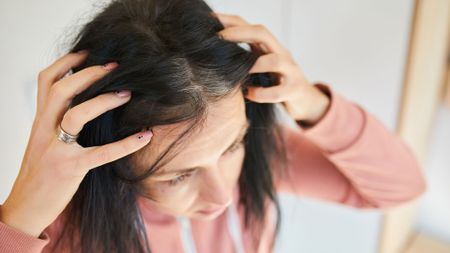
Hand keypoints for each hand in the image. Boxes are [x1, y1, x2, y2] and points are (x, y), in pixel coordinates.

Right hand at [0, 51, 152, 236]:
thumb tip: (81, 103)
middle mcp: (44, 130)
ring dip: (104, 100)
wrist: (25, 207)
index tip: (88, 53)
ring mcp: (56, 150)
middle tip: (114, 67)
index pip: (46, 82)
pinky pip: (102, 154)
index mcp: (39, 121)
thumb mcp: (41, 141)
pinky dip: (126, 144)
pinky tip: (145, 136)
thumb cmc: (39, 173)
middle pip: (60, 90)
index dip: (66, 62)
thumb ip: (55, 121)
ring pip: (76, 115)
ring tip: (128, 93)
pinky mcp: (71, 169)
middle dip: (88, 74)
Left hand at [214, 13, 330, 125]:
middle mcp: (281, 54)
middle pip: (263, 34)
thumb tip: (214, 50)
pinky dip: (261, 93)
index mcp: (271, 47)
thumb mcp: (262, 65)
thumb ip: (246, 56)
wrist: (305, 100)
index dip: (232, 22)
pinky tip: (248, 94)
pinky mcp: (294, 91)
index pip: (252, 27)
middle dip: (240, 33)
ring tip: (239, 71)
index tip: (211, 22)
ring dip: (255, 64)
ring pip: (276, 61)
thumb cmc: (276, 81)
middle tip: (220, 39)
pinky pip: (278, 92)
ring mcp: (290, 71)